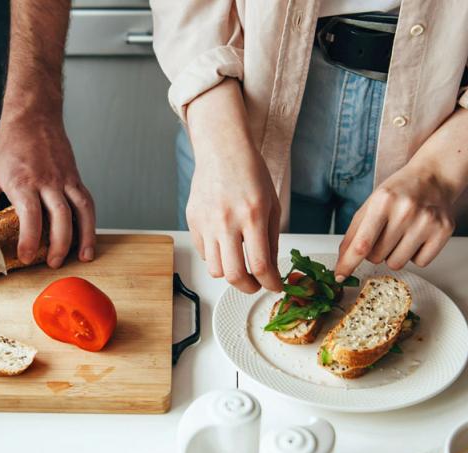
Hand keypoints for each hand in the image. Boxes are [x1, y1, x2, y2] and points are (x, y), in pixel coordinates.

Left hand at [0, 113, 95, 268]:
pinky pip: (87, 202)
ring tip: (83, 257)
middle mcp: (48, 181)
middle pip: (60, 217)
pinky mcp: (75, 177)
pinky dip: (90, 222)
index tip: (25, 257)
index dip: (29, 239)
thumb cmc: (9, 143)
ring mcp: (65, 179)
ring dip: (84, 236)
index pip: (30, 215)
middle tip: (52, 263)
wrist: (33, 116)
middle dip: (59, 244)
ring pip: (81, 210)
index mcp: (23, 181)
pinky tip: (88, 238)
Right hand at [185, 79, 282, 293]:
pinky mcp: (193, 221)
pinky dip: (216, 257)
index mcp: (252, 215)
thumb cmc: (250, 172)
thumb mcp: (271, 205)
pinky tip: (225, 245)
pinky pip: (203, 253)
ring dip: (230, 274)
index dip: (270, 283)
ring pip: (215, 269)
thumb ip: (271, 239)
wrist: (222, 150)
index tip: (275, 286)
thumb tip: (271, 270)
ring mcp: (206, 222)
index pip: (260, 265)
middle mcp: (227, 221)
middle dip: (248, 287)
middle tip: (256, 284)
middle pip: (234, 275)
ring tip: (240, 266)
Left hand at [334, 107, 467, 279]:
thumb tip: (342, 262)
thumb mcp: (370, 205)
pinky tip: (418, 236)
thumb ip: (353, 233)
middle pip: (377, 257)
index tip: (339, 276)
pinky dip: (416, 255)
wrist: (433, 177)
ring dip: (394, 254)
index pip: (362, 243)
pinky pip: (420, 263)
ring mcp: (427, 221)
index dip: (348, 263)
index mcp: (382, 201)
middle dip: (375, 251)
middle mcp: (406, 211)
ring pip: (397, 264)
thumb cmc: (398, 192)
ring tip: (402, 233)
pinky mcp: (443, 231)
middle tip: (385, 233)